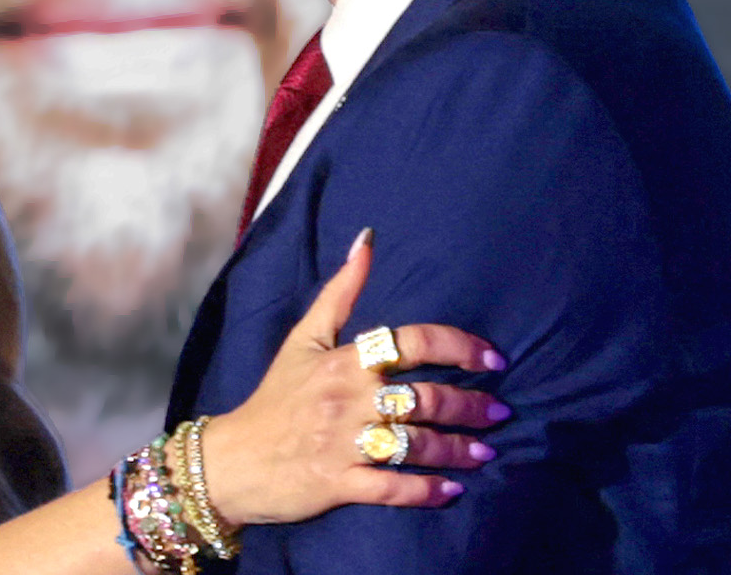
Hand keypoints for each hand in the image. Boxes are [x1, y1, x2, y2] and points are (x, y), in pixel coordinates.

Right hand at [198, 229, 508, 525]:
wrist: (231, 460)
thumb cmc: (275, 398)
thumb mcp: (303, 339)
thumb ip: (340, 293)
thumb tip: (367, 239)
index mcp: (342, 361)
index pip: (411, 343)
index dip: (458, 347)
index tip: (492, 359)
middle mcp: (346, 400)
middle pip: (424, 397)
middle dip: (470, 406)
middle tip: (499, 411)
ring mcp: (342, 444)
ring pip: (415, 444)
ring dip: (457, 449)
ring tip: (486, 452)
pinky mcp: (337, 485)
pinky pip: (391, 488)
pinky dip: (425, 491)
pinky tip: (452, 491)